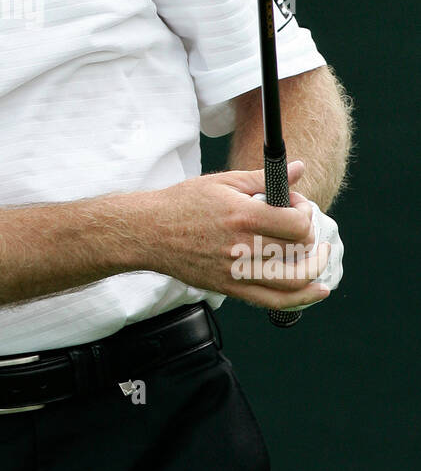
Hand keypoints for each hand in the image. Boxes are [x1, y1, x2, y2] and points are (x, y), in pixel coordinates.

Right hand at [139, 159, 332, 311]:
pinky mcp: (229, 288)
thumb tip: (297, 169)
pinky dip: (301, 299)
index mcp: (241, 216)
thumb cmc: (183, 204)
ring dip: (315, 271)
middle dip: (311, 238)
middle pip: (298, 251)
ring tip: (321, 259)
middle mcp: (241, 247)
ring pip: (293, 281)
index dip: (307, 214)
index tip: (300, 208)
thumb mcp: (222, 182)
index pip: (296, 224)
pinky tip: (316, 291)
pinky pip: (274, 302)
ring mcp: (235, 272)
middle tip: (307, 230)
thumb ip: (263, 178)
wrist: (149, 232)